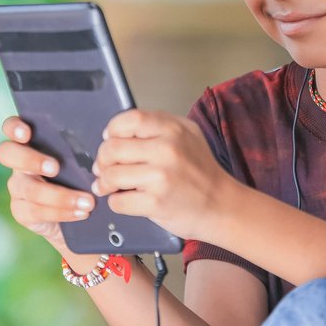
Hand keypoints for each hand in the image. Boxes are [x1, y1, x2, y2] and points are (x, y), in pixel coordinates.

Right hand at [0, 116, 95, 251]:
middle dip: (30, 159)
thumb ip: (79, 149)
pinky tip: (80, 213)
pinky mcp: (20, 210)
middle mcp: (18, 163)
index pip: (11, 127)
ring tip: (87, 202)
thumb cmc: (80, 176)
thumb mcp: (80, 160)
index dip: (14, 128)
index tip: (26, 133)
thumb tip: (100, 141)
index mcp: (30, 143)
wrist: (78, 211)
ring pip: (29, 189)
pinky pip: (35, 211)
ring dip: (60, 196)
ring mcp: (17, 187)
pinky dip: (61, 213)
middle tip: (55, 168)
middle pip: (7, 153)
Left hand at [92, 109, 231, 240]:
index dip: (112, 131)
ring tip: (109, 185)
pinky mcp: (156, 203)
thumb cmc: (202, 171)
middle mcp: (167, 150)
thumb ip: (157, 126)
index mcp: (172, 129)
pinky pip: (118, 201)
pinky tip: (125, 199)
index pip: (128, 120)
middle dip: (102, 160)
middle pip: (112, 148)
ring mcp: (161, 177)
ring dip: (105, 183)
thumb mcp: (188, 134)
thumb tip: (116, 132)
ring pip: (111, 175)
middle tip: (104, 168)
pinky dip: (116, 202)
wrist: (222, 206)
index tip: (110, 140)